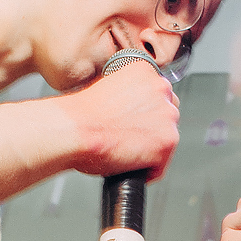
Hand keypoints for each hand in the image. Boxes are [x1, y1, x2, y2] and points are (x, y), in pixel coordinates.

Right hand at [56, 58, 179, 180]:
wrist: (73, 129)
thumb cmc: (79, 114)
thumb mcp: (105, 87)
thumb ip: (126, 94)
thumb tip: (130, 110)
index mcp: (144, 70)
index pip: (157, 93)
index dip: (144, 111)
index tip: (132, 121)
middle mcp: (160, 88)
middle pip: (167, 113)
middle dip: (151, 128)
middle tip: (129, 138)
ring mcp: (167, 115)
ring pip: (167, 137)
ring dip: (150, 148)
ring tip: (126, 153)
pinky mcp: (167, 141)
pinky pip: (161, 164)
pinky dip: (147, 170)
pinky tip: (129, 166)